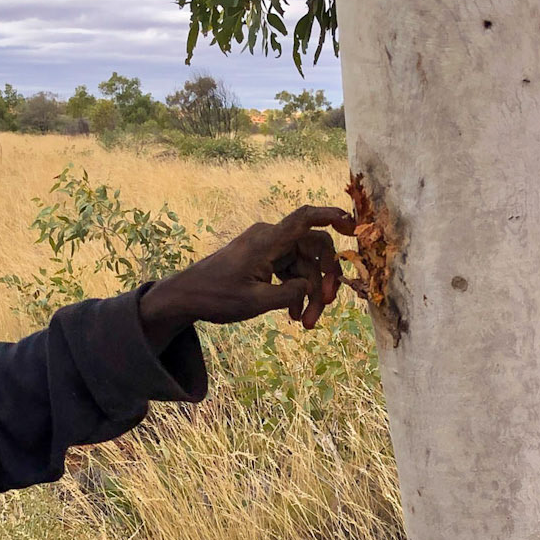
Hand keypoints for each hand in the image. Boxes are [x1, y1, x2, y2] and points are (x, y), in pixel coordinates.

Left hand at [138, 205, 356, 344]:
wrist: (187, 297)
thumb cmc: (216, 297)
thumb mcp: (256, 301)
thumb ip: (290, 293)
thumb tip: (311, 288)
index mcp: (267, 240)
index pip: (304, 219)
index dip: (331, 216)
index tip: (353, 225)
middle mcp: (271, 239)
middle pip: (313, 251)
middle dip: (323, 280)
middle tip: (327, 306)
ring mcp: (268, 250)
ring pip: (304, 267)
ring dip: (310, 294)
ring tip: (307, 323)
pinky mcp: (265, 261)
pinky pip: (291, 273)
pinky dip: (296, 292)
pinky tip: (295, 315)